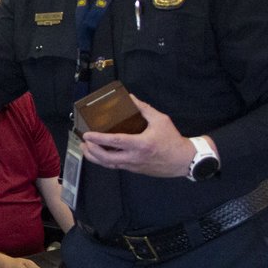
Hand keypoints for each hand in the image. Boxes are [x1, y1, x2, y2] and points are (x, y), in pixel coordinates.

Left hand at [80, 93, 199, 176]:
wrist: (183, 161)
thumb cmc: (172, 140)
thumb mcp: (161, 120)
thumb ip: (144, 108)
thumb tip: (130, 97)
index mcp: (141, 144)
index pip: (115, 142)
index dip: (99, 139)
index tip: (87, 134)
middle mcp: (134, 157)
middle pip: (106, 158)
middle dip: (91, 150)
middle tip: (84, 141)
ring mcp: (133, 165)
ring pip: (109, 165)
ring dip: (95, 157)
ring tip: (86, 148)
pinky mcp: (134, 170)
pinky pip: (116, 166)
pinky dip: (104, 161)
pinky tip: (99, 154)